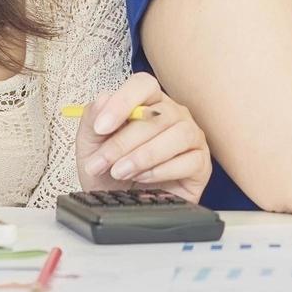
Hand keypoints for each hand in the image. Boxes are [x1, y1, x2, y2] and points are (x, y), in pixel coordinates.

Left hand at [75, 72, 211, 202]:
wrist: (120, 206)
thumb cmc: (109, 172)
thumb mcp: (91, 146)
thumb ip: (92, 119)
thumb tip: (103, 100)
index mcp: (147, 102)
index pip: (143, 85)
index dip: (122, 102)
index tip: (101, 127)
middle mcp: (173, 115)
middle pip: (158, 114)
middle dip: (123, 142)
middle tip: (101, 163)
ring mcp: (191, 137)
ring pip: (178, 134)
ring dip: (144, 156)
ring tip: (120, 172)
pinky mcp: (200, 164)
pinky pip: (189, 160)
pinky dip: (160, 171)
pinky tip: (142, 179)